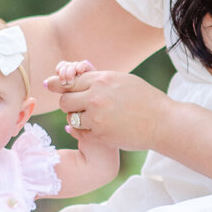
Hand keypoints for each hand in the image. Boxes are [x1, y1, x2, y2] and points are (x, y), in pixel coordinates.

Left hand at [43, 67, 167, 151]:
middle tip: (79, 106)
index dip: (59, 84)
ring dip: (77, 118)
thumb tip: (77, 76)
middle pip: (65, 100)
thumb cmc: (145, 99)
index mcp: (102, 79)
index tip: (49, 84)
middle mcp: (96, 97)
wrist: (162, 122)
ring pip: (70, 118)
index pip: (70, 81)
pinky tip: (97, 129)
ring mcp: (97, 117)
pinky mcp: (99, 135)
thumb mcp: (123, 80)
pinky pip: (80, 132)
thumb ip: (99, 79)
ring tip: (92, 118)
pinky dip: (84, 131)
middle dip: (69, 103)